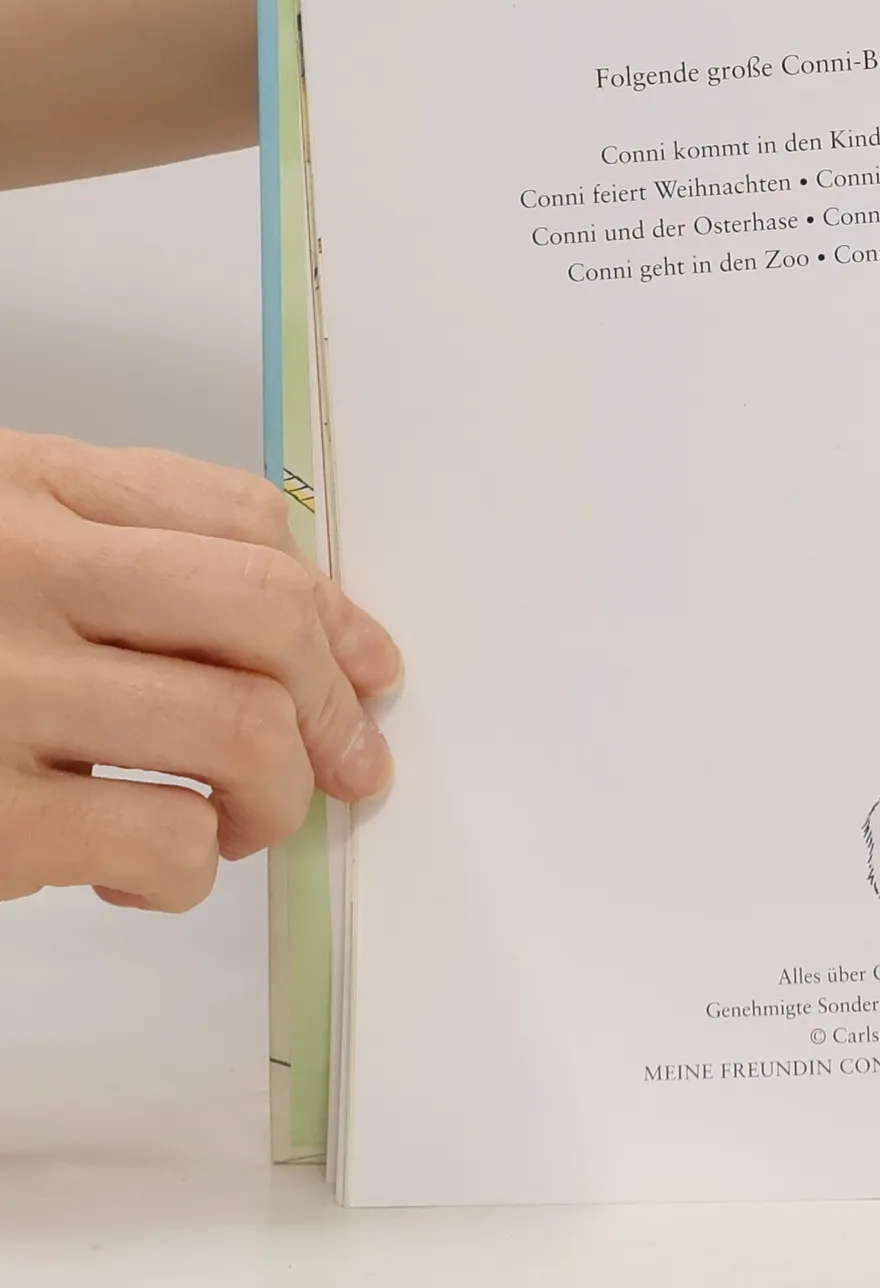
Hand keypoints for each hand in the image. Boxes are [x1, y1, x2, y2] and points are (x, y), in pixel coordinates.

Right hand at [0, 430, 399, 912]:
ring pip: (237, 728)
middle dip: (334, 698)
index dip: (333, 603)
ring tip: (243, 819)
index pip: (240, 518)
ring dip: (277, 794)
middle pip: (261, 611)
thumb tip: (309, 624)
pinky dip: (187, 868)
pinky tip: (148, 870)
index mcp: (28, 489)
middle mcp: (18, 572)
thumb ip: (122, 540)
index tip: (365, 663)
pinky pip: (160, 837)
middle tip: (345, 757)